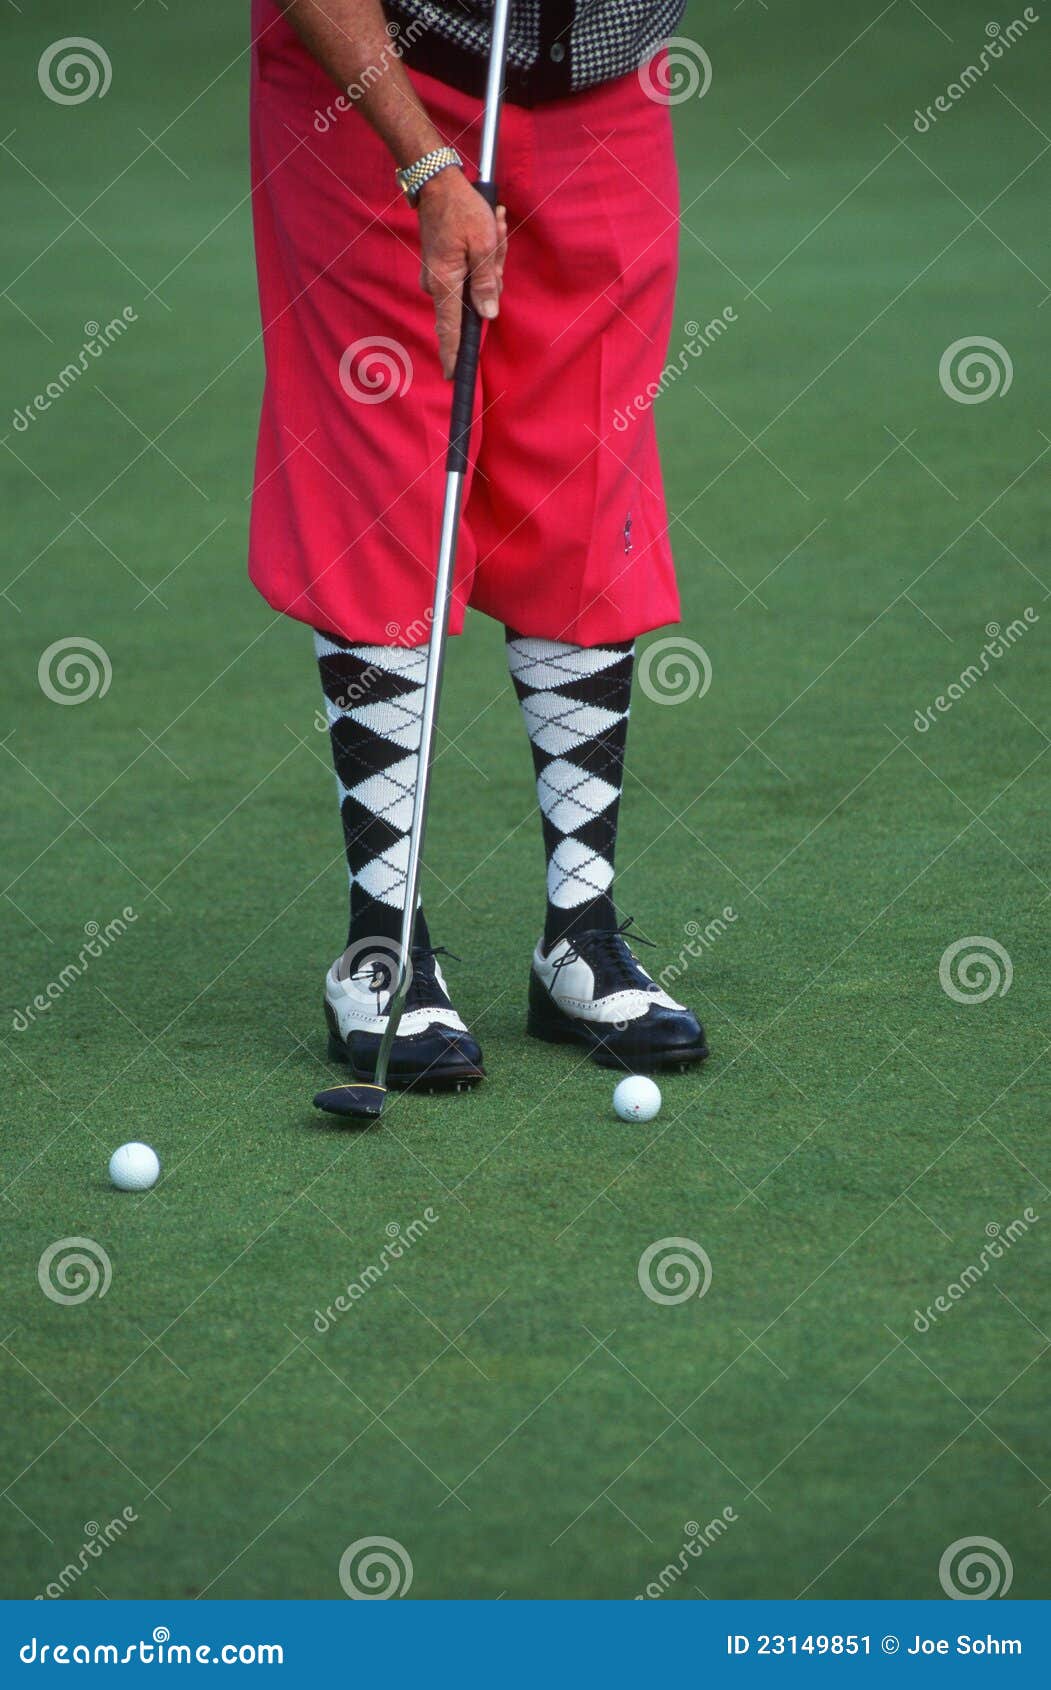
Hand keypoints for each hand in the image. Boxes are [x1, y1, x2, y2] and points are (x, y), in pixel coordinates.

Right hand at [417, 168, 507, 377]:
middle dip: (494, 274)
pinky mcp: (443, 266)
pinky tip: (489, 227)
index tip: (455, 378)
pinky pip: (470, 271)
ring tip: (494, 224)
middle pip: (474, 301)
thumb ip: (487, 283)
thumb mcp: (484, 244)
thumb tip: (488, 315)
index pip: (450, 330)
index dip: (455, 355)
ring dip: (491, 258)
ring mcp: (438, 276)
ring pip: (476, 283)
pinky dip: (482, 253)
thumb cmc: (462, 208)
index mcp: (446, 283)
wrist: (436, 181)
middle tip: (497, 236)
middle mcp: (437, 285)